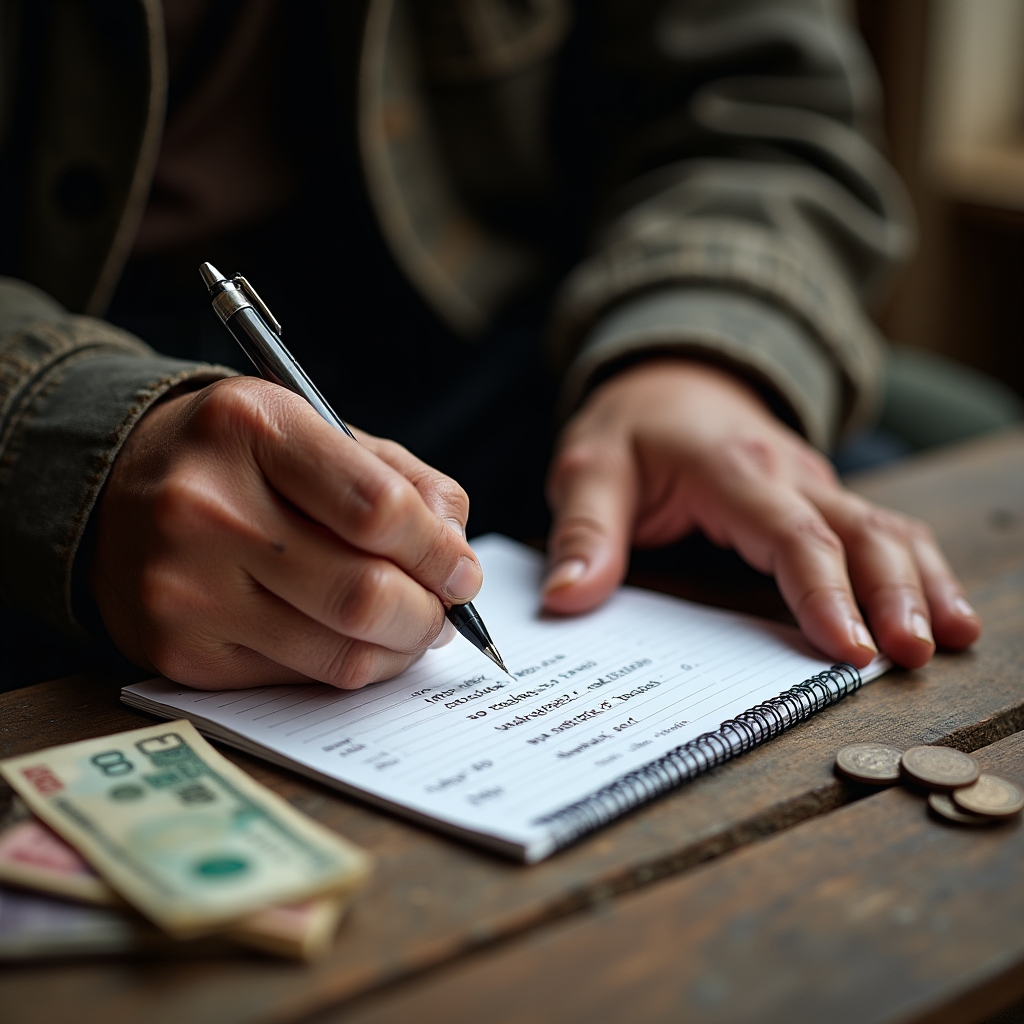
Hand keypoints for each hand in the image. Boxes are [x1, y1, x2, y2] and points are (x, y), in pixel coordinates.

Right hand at [91, 377, 482, 687]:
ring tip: (408, 627)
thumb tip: (458, 559)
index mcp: (252, 428)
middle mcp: (206, 507)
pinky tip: (351, 640)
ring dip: (398, 650)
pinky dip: (346, 667)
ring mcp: (185, 587)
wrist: (117, 488)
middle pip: (364, 593)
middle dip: (428, 614)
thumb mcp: (321, 432)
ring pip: (340, 653)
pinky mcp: (179, 651)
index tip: (462, 572)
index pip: (379, 510)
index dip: (440, 552)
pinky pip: (298, 680)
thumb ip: (405, 483)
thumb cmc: (243, 460)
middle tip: (442, 610)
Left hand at [543, 360, 980, 668]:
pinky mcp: (820, 498)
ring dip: (922, 581)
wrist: (670, 375)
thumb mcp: (589, 468)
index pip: (792, 534)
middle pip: (862, 530)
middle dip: (896, 593)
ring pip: (887, 527)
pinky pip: (880, 529)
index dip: (824, 593)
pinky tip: (936, 608)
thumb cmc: (631, 427)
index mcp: (733, 468)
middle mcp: (788, 473)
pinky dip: (914, 568)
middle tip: (914, 655)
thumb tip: (567, 600)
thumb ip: (584, 532)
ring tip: (951, 638)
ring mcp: (813, 484)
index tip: (848, 650)